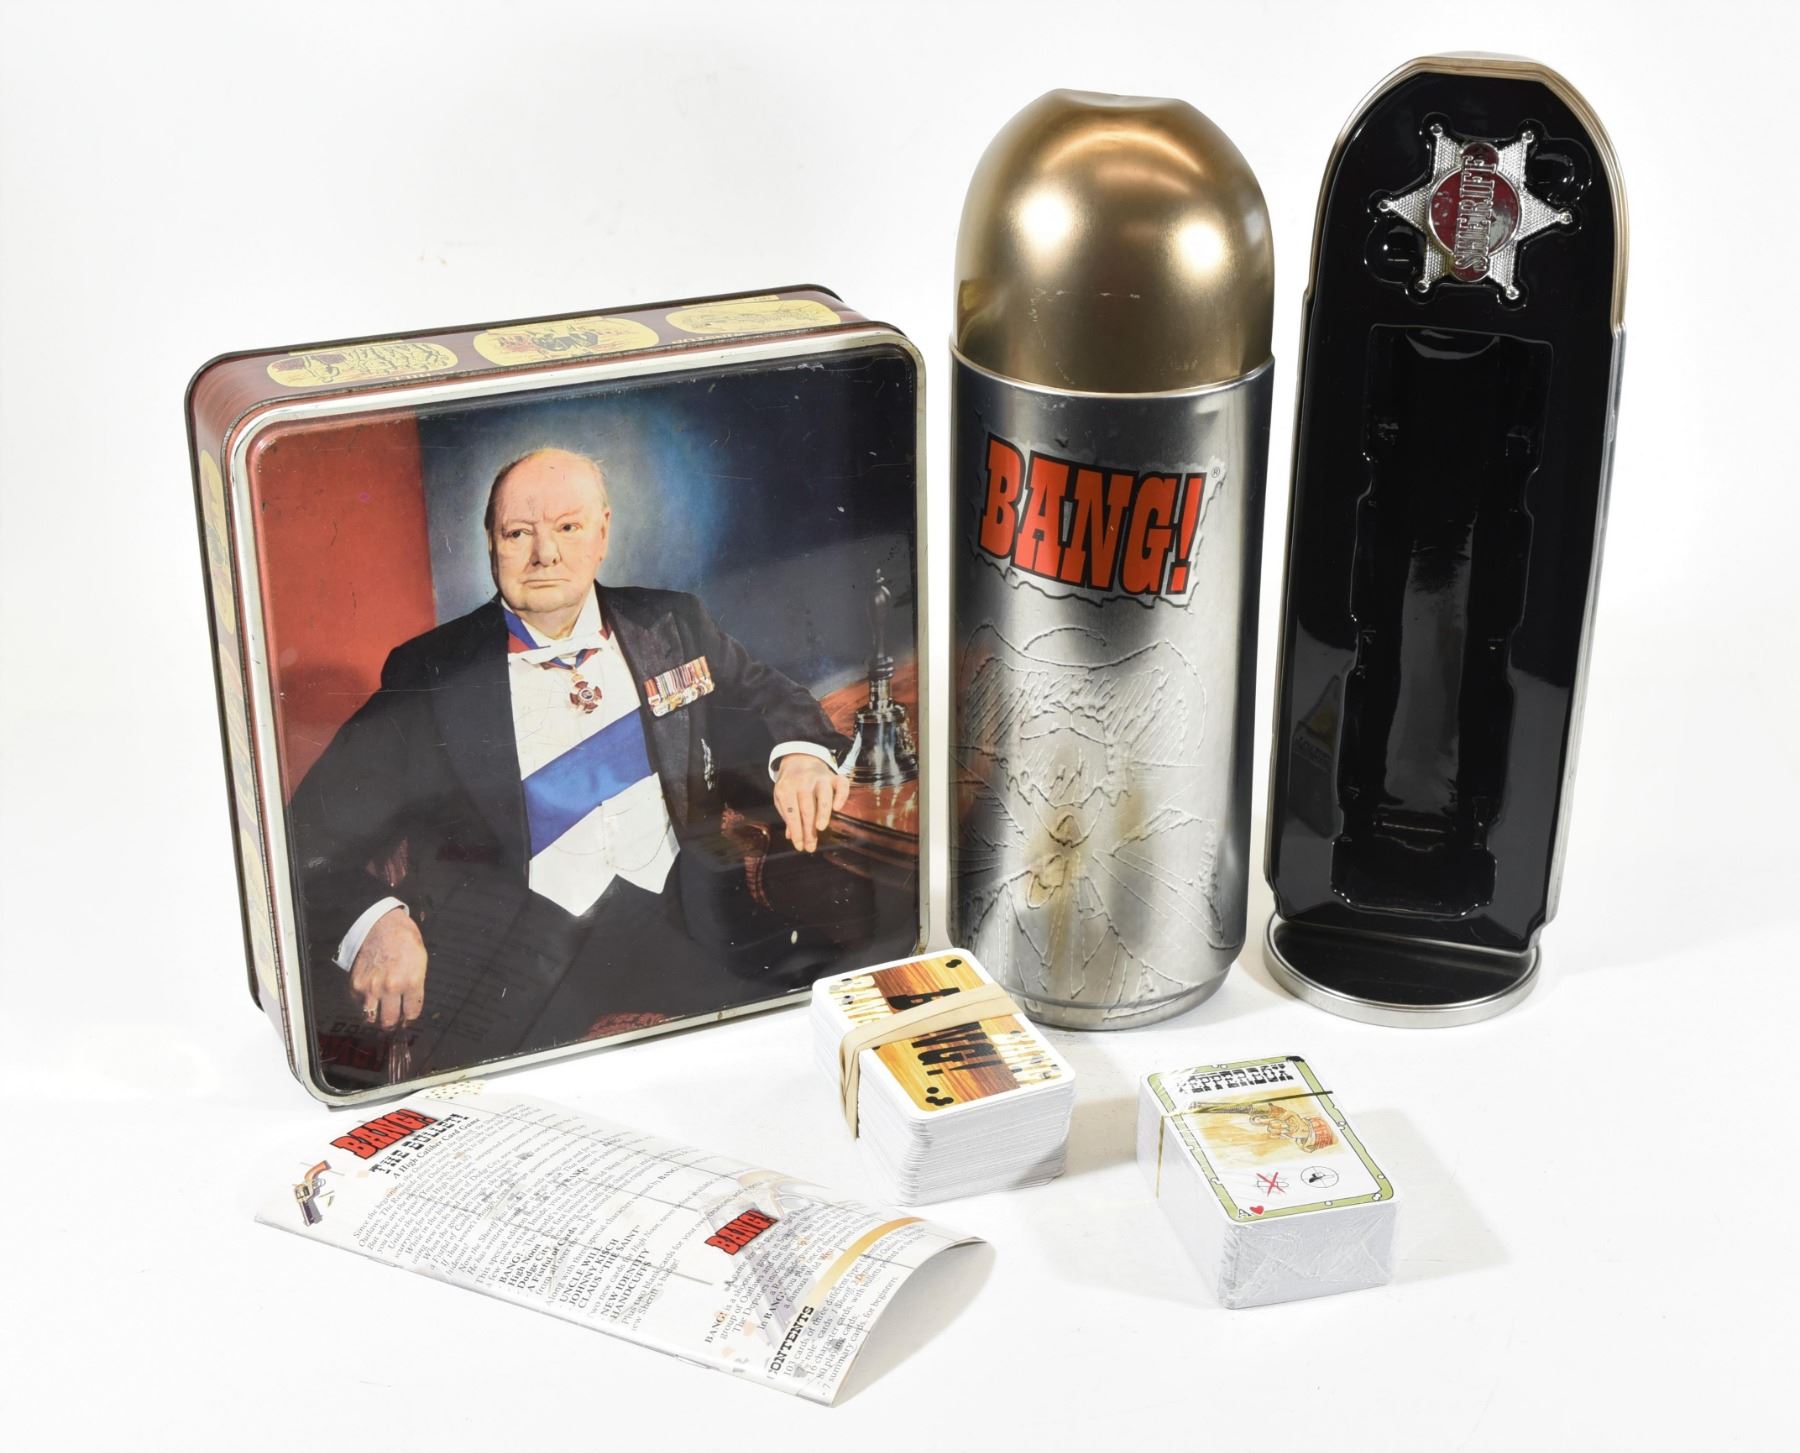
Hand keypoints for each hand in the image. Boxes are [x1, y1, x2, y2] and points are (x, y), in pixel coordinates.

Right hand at [349, 908, 427, 1028]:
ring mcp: (371, 987)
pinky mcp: (356, 984)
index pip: (411, 1014)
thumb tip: (409, 1008)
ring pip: (371, 1018)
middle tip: (394, 1021)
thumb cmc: (405, 943)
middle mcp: (390, 987)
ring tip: (380, 1013)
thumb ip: (415, 988)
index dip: (409, 1019)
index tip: (407, 1018)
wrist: (383, 926)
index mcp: (411, 982)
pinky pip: (359, 1005)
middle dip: (393, 1024)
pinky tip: (370, 997)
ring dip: (376, 1018)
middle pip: (389, 1021)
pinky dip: (364, 1004)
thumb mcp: (420, 964)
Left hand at [773, 754, 850, 852]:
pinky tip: (838, 808)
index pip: (791, 813)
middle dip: (809, 829)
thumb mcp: (782, 797)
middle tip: (811, 846)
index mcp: (786, 788)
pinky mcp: (833, 776)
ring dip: (822, 813)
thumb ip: (787, 815)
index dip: (796, 831)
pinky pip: (841, 785)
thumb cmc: (790, 783)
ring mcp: (819, 778)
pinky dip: (841, 796)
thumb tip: (792, 837)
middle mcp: (803, 781)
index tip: (800, 846)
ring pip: (823, 796)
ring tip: (821, 828)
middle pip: (806, 808)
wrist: (799, 759)